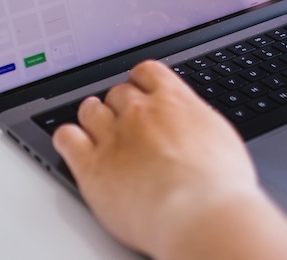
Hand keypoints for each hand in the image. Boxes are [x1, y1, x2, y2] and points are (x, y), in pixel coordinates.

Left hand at [52, 60, 286, 259]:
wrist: (200, 213)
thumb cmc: (219, 185)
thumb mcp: (220, 138)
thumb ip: (197, 124)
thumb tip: (194, 126)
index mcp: (173, 102)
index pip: (147, 73)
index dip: (141, 82)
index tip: (141, 91)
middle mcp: (140, 113)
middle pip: (117, 93)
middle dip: (119, 106)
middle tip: (124, 123)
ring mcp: (113, 137)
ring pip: (90, 111)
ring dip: (92, 117)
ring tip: (96, 129)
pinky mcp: (91, 166)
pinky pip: (67, 139)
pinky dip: (67, 139)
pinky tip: (73, 144)